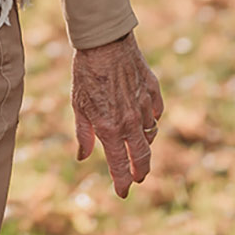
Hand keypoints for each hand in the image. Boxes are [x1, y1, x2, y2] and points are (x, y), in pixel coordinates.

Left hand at [72, 30, 164, 197]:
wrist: (104, 41)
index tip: (122, 193)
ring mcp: (144, 106)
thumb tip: (82, 157)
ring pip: (150, 135)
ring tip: (137, 149)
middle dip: (140, 172)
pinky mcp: (153, 91)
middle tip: (137, 179)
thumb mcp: (78, 104)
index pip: (119, 166)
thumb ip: (83, 134)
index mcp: (110, 128)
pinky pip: (156, 113)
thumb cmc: (86, 72)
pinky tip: (144, 120)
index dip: (122, 183)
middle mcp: (130, 121)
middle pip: (142, 157)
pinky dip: (151, 120)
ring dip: (144, 145)